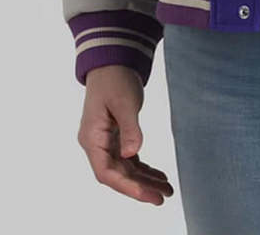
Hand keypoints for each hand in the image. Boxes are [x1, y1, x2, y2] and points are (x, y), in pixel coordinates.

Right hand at [77, 64, 174, 204]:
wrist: (112, 63)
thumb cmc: (115, 79)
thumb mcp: (124, 102)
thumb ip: (129, 128)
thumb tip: (131, 154)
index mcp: (92, 138)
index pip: (106, 172)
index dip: (127, 186)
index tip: (147, 195)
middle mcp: (96, 144)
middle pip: (117, 175)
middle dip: (140, 188)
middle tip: (163, 197)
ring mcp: (106, 142)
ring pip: (125, 169)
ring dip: (144, 180)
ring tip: (167, 190)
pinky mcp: (116, 137)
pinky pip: (129, 160)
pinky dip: (144, 169)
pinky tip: (159, 175)